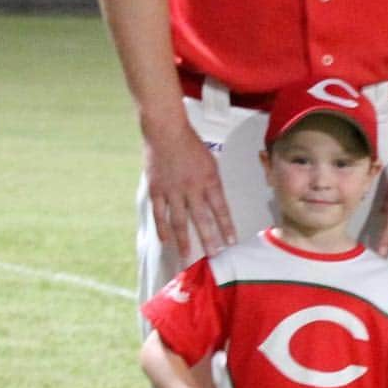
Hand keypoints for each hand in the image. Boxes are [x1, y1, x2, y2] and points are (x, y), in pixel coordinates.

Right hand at [144, 118, 236, 258]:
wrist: (166, 130)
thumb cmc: (190, 143)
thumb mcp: (210, 161)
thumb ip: (212, 183)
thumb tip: (216, 203)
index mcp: (209, 179)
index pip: (221, 208)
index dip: (226, 227)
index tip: (231, 242)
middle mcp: (192, 188)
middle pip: (202, 219)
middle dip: (209, 239)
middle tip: (213, 256)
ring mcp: (173, 190)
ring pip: (179, 221)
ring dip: (184, 240)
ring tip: (186, 257)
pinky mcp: (157, 189)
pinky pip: (159, 213)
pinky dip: (162, 228)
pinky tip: (165, 240)